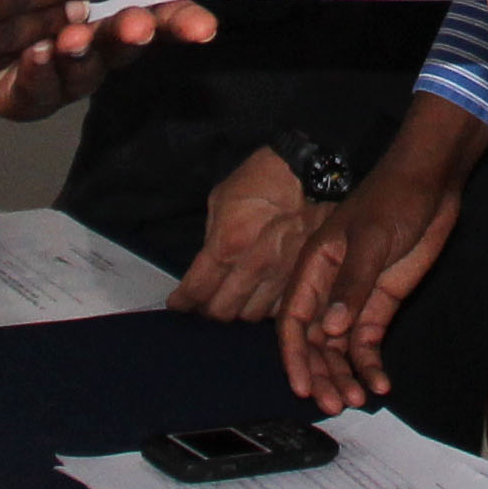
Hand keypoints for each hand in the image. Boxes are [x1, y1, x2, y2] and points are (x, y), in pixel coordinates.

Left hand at [0, 0, 217, 119]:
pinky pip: (35, 91)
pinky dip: (38, 72)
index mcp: (108, 9)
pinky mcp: (21, 96)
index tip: (204, 26)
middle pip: (124, 44)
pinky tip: (35, 54)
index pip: (157, 15)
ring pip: (82, 72)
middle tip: (139, 25)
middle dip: (134, 34)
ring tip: (74, 37)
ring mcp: (59, 76)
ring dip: (83, 53)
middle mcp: (92, 47)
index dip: (181, 21)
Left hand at [170, 147, 332, 321]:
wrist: (309, 173)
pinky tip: (261, 295)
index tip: (178, 304)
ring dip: (238, 309)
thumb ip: (211, 236)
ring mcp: (281, 275)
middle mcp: (254, 265)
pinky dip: (266, 307)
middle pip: (221, 310)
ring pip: (250, 315)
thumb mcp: (221, 199)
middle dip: (208, 309)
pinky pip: (278, 308)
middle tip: (205, 302)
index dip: (183, 301)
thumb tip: (208, 265)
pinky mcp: (304, 277)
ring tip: (234, 298)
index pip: (197, 288)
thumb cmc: (262, 179)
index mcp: (228, 242)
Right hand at [277, 158, 462, 410]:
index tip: (301, 386)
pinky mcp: (380, 304)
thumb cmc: (391, 201)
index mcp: (313, 268)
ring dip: (345, 375)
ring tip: (357, 400)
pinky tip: (380, 385)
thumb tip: (330, 330)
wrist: (430, 186)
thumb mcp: (370, 241)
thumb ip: (352, 286)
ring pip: (340, 348)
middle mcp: (328, 289)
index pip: (294, 321)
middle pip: (316, 342)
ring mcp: (355, 299)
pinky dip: (371, 365)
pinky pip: (368, 342)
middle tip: (333, 405)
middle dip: (321, 374)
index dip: (294, 356)